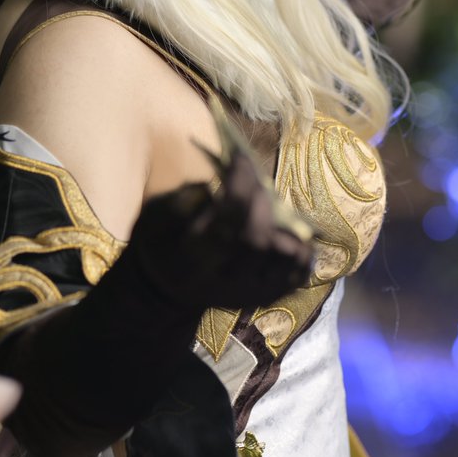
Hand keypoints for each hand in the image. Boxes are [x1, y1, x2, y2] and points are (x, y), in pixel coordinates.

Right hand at [127, 126, 313, 312]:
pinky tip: (295, 233)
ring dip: (284, 225)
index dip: (238, 186)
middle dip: (261, 204)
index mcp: (191, 263)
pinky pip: (296, 275)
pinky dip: (303, 251)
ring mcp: (249, 294)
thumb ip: (179, 203)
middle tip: (256, 184)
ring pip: (282, 259)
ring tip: (272, 207)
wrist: (166, 289)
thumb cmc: (160, 244)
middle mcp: (224, 285)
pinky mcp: (266, 296)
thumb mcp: (154, 221)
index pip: (226, 224)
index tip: (240, 159)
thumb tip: (212, 186)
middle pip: (256, 241)